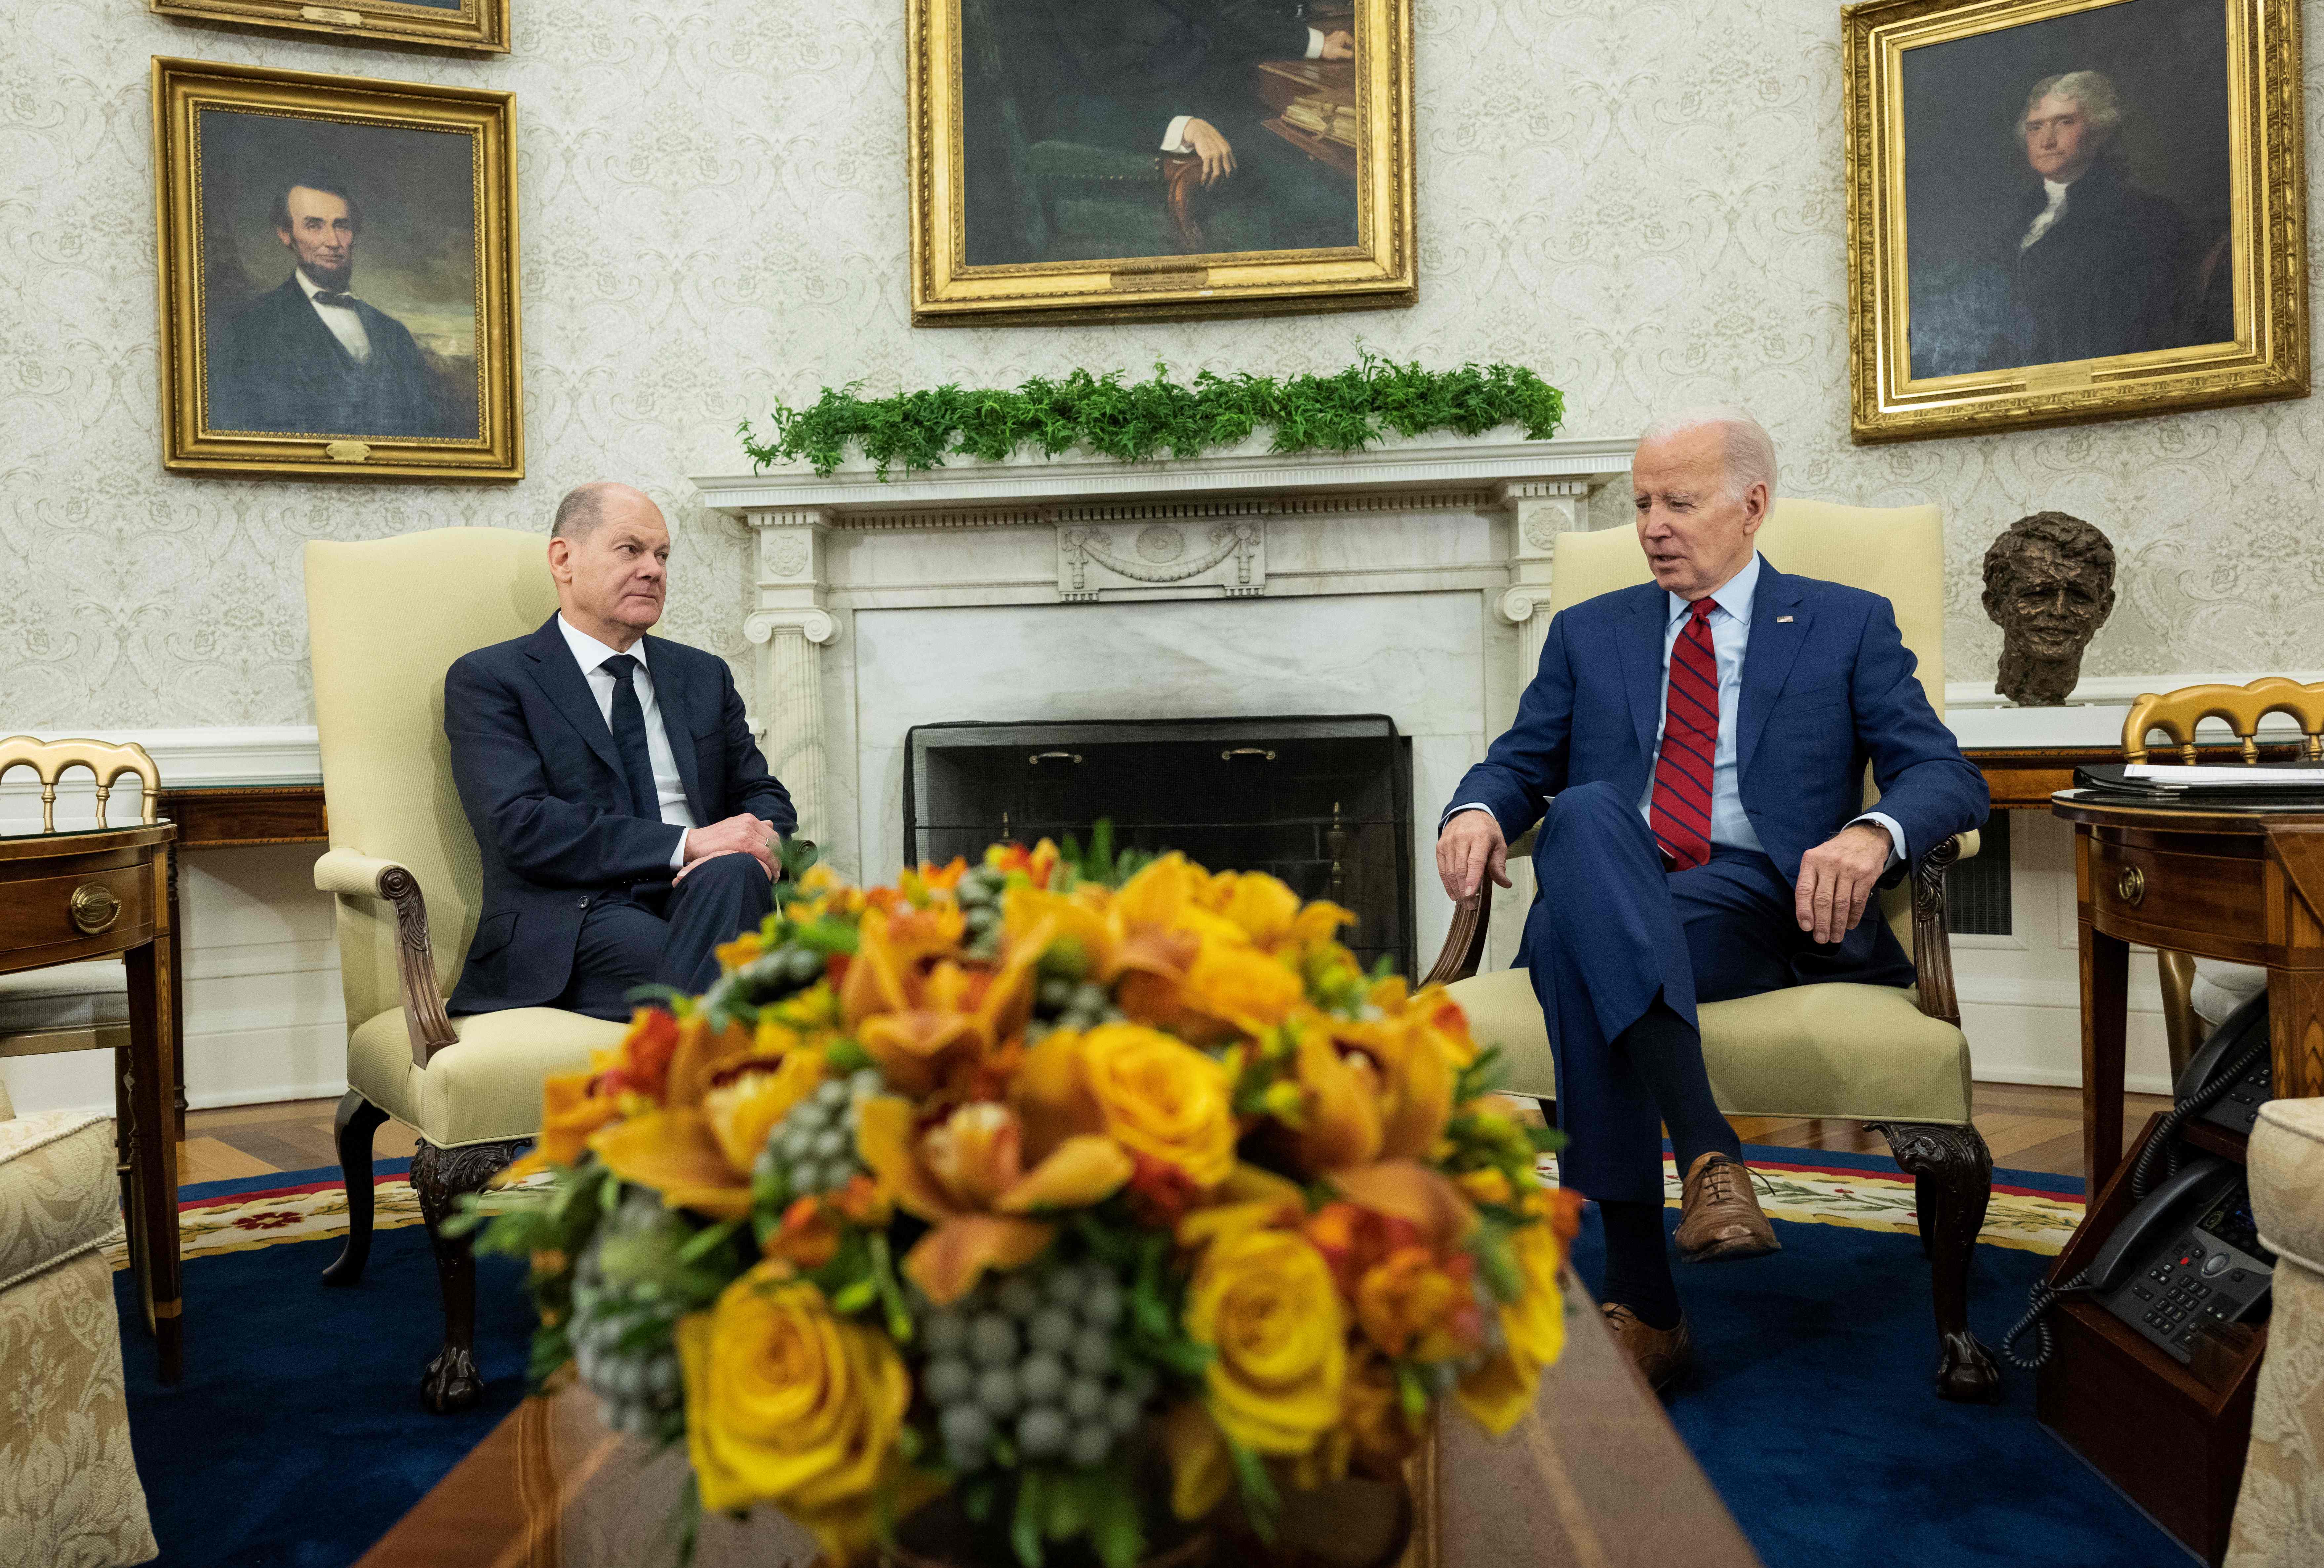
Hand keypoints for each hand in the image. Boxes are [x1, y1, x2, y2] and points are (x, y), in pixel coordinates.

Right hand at [681, 813, 777, 879]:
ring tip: (775, 875)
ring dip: (776, 863)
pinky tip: (770, 875)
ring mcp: (747, 830)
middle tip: (778, 870)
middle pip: (775, 841)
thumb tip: (770, 824)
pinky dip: (770, 865)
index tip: (778, 862)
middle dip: (779, 857)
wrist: (694, 843)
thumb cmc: (713, 839)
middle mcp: (750, 822)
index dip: (778, 850)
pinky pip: (765, 854)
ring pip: (772, 848)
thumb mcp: (734, 828)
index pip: (772, 834)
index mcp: (749, 819)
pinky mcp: (743, 841)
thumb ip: (751, 827)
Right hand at [1182, 118, 1235, 185]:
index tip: (1225, 186)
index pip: (1234, 169)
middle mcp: (1224, 153)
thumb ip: (1225, 154)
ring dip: (1212, 184)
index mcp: (1228, 151)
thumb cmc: (1209, 138)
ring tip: (1208, 189)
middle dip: (1222, 185)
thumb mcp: (1220, 144)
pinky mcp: (1207, 155)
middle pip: (1227, 174)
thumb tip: (1227, 168)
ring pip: (1217, 175)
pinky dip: (1204, 179)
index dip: (1231, 180)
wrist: (1199, 129)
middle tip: (1217, 190)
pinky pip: (1207, 171)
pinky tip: (1202, 183)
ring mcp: (1216, 154)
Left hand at [1320, 29, 1353, 60]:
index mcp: (1344, 35)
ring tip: (1347, 53)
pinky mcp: (1333, 38)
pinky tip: (1341, 50)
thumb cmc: (1328, 49)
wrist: (1318, 47)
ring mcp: (1337, 35)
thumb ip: (1348, 53)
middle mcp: (1341, 33)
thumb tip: (1352, 54)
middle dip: (1351, 47)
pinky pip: (1341, 42)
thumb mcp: (1340, 52)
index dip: (1355, 48)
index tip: (1356, 53)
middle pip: (1349, 41)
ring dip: (1346, 47)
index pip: (1353, 42)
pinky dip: (1342, 46)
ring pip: (1345, 42)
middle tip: (1352, 54)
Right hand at [1435, 812, 1510, 901]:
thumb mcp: (1499, 844)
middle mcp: (1461, 839)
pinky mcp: (1440, 847)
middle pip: (1460, 870)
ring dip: (1456, 890)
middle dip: (1464, 891)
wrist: (1469, 813)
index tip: (1470, 895)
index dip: (1471, 880)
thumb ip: (1499, 865)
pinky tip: (1453, 894)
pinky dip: (1447, 884)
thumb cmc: (1486, 831)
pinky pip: (1442, 869)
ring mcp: (1448, 843)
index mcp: (1479, 837)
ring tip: (1464, 902)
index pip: (1474, 862)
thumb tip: (1505, 884)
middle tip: (1471, 906)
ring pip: (1450, 872)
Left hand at [1793, 823, 1890, 944]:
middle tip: (1821, 938)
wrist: (1865, 837)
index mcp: (1812, 860)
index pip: (1804, 890)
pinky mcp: (1866, 875)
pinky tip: (1849, 925)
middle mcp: (1829, 864)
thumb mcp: (1817, 859)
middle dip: (1822, 923)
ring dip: (1837, 924)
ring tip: (1835, 937)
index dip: (1804, 911)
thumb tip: (1807, 914)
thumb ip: (1811, 881)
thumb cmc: (1835, 853)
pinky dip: (1853, 916)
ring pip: (1841, 903)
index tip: (1806, 927)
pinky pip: (1858, 901)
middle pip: (1823, 900)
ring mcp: (1849, 869)